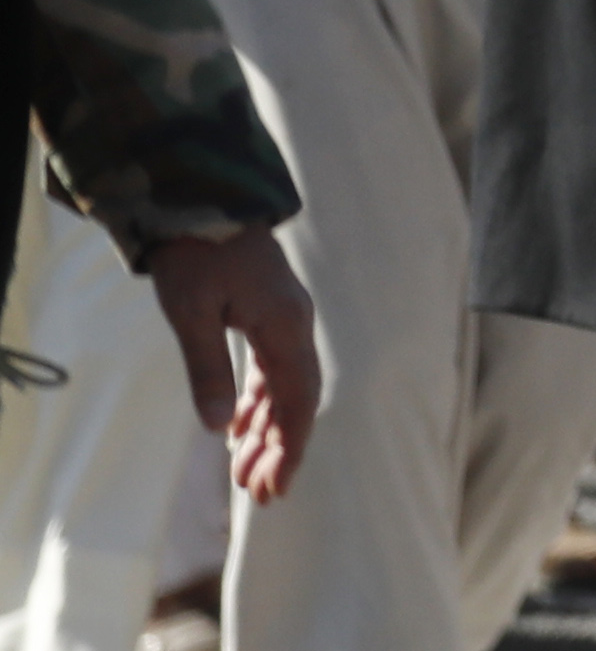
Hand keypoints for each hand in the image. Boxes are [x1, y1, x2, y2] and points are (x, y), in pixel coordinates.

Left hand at [144, 227, 315, 503]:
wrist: (202, 206)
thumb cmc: (196, 258)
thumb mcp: (192, 316)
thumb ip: (207, 370)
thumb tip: (216, 431)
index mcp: (286, 328)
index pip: (298, 401)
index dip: (290, 447)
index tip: (275, 487)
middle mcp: (295, 327)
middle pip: (297, 400)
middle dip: (280, 448)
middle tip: (258, 493)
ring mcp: (285, 320)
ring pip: (286, 387)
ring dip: (269, 430)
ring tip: (245, 470)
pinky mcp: (269, 316)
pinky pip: (273, 370)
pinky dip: (259, 403)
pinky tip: (238, 426)